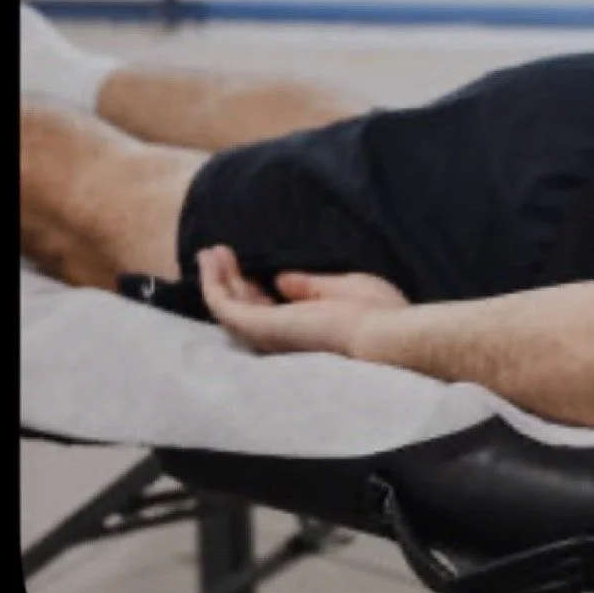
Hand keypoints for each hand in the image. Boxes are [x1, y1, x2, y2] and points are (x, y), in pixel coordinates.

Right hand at [196, 245, 408, 356]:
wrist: (383, 333)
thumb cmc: (375, 313)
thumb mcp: (342, 290)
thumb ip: (310, 287)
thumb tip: (281, 279)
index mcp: (305, 331)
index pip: (270, 313)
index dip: (255, 290)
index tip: (250, 269)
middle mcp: (281, 339)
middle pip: (245, 310)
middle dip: (230, 283)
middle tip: (218, 255)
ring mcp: (268, 335)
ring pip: (229, 308)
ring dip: (216, 279)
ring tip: (209, 252)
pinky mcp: (259, 327)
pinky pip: (224, 305)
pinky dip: (213, 283)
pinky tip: (211, 260)